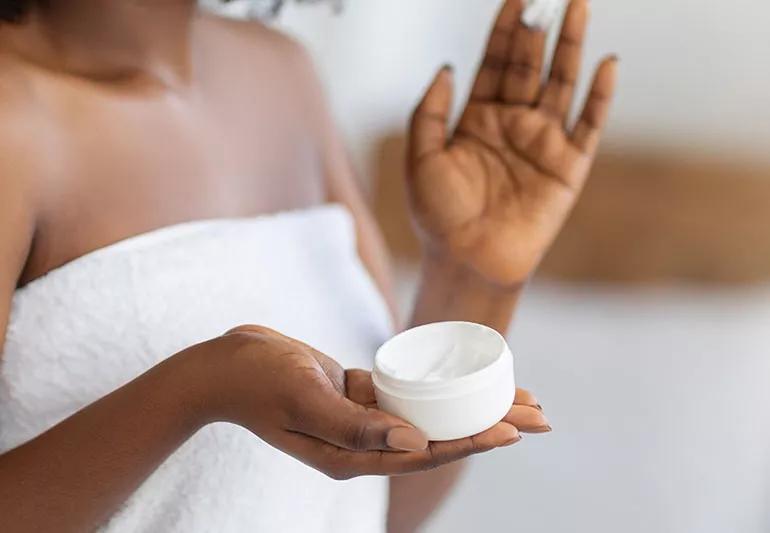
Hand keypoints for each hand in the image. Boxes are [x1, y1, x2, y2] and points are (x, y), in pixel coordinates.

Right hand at [190, 325, 549, 479]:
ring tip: (518, 396)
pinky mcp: (358, 394)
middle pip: (441, 436)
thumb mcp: (304, 398)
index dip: (473, 441)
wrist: (223, 365)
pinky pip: (409, 394)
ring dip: (472, 405)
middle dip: (491, 425)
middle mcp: (364, 443)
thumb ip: (354, 424)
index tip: (515, 429)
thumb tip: (414, 440)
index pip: (427, 451)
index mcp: (353, 455)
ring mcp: (362, 419)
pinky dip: (439, 387)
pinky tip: (464, 378)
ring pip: (431, 414)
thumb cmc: (257, 379)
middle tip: (542, 415)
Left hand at [407, 0, 617, 285]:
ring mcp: (541, 144)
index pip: (494, 65)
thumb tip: (446, 67)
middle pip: (528, 67)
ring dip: (570, 48)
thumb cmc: (439, 216)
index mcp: (476, 121)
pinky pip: (589, 125)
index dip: (504, 31)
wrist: (467, 260)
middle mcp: (511, 126)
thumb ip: (429, 112)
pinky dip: (600, 96)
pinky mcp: (567, 167)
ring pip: (560, 85)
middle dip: (536, 30)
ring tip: (577, 7)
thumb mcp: (421, 158)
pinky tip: (607, 62)